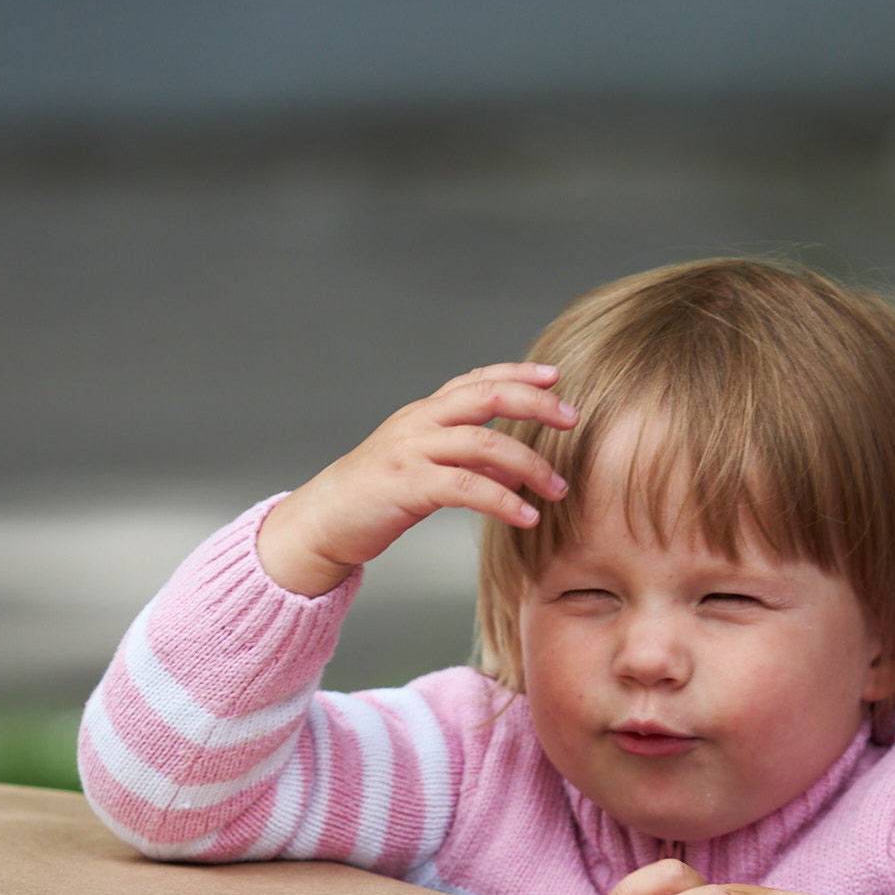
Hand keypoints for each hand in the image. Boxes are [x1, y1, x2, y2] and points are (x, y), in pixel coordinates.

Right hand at [256, 363, 577, 597]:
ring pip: (483, 443)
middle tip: (573, 419)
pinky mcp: (406, 485)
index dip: (518, 373)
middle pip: (486, 396)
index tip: (557, 377)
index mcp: (425, 413)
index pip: (478, 379)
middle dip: (535, 404)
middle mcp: (419, 422)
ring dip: (529, 465)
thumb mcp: (424, 466)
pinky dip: (503, 500)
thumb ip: (465, 459)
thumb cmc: (376, 495)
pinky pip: (466, 487)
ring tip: (558, 489)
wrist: (322, 521)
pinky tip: (527, 517)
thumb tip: (515, 468)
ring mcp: (410, 450)